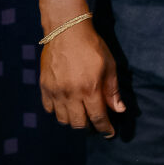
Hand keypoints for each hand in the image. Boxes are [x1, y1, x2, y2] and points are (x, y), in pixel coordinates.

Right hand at [40, 19, 124, 137]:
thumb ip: (112, 90)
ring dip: (73, 121)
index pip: (98, 117)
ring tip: (81, 114)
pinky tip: (66, 106)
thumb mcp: (109, 66)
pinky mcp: (44, 87)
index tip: (109, 133)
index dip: (105, 129)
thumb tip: (119, 110)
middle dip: (89, 127)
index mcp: (90, 89)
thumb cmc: (92, 46)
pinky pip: (49, 109)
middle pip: (78, 123)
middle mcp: (71, 94)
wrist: (67, 31)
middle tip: (95, 123)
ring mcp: (55, 91)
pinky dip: (58, 112)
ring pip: (63, 119)